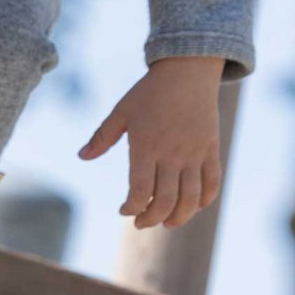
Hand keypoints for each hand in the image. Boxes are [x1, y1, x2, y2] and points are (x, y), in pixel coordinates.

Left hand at [77, 57, 223, 228]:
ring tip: (166, 222)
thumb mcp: (121, 112)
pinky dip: (204, 200)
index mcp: (146, 147)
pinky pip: (212, 182)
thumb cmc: (149, 92)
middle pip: (166, 201)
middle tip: (141, 222)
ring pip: (191, 198)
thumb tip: (82, 157)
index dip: (131, 208)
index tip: (123, 210)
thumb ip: (102, 137)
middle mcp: (172, 154)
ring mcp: (194, 153)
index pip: (140, 191)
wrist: (187, 71)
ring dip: (179, 217)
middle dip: (152, 219)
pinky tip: (192, 206)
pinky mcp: (211, 150)